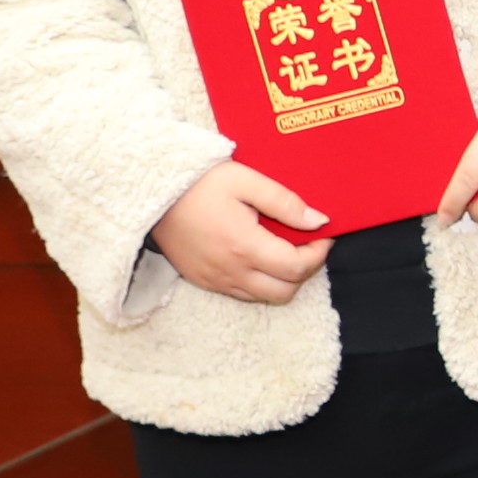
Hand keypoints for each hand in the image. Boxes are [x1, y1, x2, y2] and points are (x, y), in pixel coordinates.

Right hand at [152, 160, 331, 304]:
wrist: (153, 193)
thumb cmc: (199, 182)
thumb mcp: (245, 180)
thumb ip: (285, 202)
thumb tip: (318, 221)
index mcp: (243, 246)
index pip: (297, 268)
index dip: (318, 254)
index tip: (323, 235)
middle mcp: (230, 271)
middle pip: (285, 291)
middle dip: (304, 270)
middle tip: (307, 244)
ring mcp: (215, 281)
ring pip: (264, 296)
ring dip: (282, 279)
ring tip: (284, 249)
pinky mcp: (202, 281)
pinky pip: (242, 294)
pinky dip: (260, 281)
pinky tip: (259, 256)